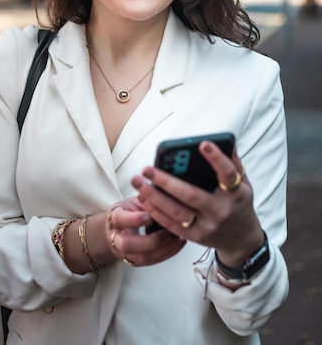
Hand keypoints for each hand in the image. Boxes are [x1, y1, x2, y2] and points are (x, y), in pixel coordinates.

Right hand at [105, 197, 185, 266]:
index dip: (134, 219)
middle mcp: (115, 237)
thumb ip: (147, 201)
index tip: (150, 216)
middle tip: (167, 231)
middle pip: (126, 245)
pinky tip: (178, 243)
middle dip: (150, 240)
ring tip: (177, 237)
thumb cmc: (130, 211)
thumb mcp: (135, 201)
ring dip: (162, 248)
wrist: (119, 228)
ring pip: (141, 257)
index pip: (119, 219)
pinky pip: (151, 262)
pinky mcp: (135, 261)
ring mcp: (125, 252)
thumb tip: (167, 199)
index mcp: (114, 217)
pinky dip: (167, 253)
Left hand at [131, 141, 263, 265]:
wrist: (241, 240)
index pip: (227, 174)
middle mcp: (220, 211)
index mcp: (235, 194)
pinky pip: (171, 224)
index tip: (203, 144)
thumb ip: (234, 164)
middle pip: (191, 195)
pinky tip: (143, 198)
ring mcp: (206, 226)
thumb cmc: (239, 205)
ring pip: (176, 211)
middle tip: (147, 168)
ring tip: (138, 181)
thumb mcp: (244, 184)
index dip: (216, 159)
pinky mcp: (194, 237)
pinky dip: (155, 212)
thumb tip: (225, 141)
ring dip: (153, 196)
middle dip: (166, 181)